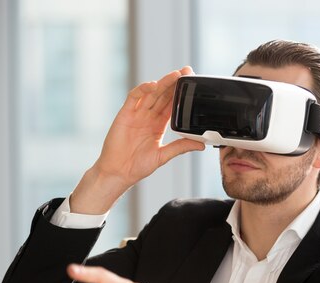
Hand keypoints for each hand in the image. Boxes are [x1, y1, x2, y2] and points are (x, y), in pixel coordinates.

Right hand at [70, 66, 204, 213]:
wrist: (118, 172)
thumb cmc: (137, 166)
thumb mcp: (163, 155)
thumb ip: (180, 147)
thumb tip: (200, 144)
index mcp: (157, 125)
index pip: (171, 105)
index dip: (181, 95)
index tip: (191, 85)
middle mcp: (147, 117)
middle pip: (163, 96)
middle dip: (174, 83)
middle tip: (186, 72)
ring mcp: (136, 114)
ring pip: (151, 94)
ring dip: (163, 83)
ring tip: (175, 75)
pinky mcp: (124, 114)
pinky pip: (134, 98)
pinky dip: (142, 90)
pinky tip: (153, 85)